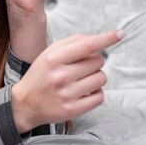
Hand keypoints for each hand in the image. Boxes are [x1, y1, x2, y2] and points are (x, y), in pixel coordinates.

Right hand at [10, 29, 124, 132]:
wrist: (25, 103)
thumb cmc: (42, 73)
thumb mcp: (50, 53)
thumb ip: (72, 42)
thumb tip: (97, 39)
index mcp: (54, 58)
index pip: (87, 45)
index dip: (106, 38)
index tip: (120, 33)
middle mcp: (61, 76)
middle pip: (98, 61)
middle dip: (94, 62)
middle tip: (80, 67)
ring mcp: (67, 94)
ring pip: (101, 79)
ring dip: (96, 77)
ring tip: (82, 80)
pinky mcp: (72, 110)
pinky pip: (99, 97)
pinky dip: (96, 93)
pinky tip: (84, 92)